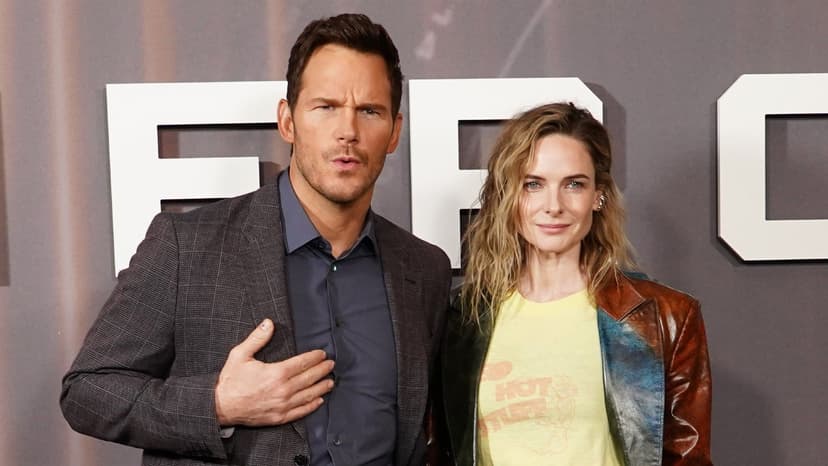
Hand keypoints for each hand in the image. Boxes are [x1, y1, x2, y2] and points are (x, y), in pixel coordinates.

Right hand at [214, 319, 334, 425]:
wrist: (220, 406)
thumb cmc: (230, 380)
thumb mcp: (240, 354)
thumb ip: (257, 338)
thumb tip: (269, 323)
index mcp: (276, 373)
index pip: (302, 363)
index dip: (314, 358)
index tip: (322, 354)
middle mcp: (283, 389)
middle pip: (309, 378)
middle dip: (322, 370)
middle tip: (331, 365)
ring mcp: (282, 405)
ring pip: (308, 395)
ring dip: (321, 387)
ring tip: (330, 381)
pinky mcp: (279, 417)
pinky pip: (300, 411)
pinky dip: (312, 406)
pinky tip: (319, 400)